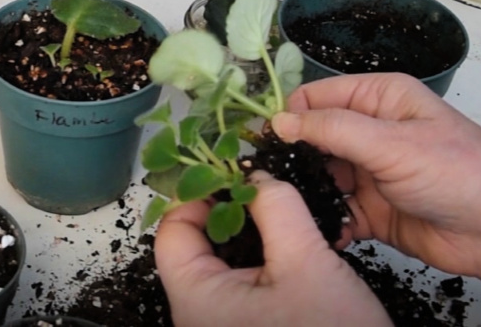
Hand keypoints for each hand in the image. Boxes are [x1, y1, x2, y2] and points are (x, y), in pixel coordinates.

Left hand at [155, 171, 392, 326]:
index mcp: (196, 299)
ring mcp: (220, 322)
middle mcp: (198, 313)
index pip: (172, 230)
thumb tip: (257, 175)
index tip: (230, 168)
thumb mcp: (307, 261)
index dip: (198, 192)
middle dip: (224, 205)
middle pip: (192, 242)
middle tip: (256, 181)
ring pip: (217, 259)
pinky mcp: (243, 325)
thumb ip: (278, 209)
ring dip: (243, 226)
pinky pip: (237, 277)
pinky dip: (255, 250)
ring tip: (271, 202)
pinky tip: (281, 234)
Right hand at [271, 73, 480, 299]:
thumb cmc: (458, 172)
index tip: (265, 142)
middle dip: (292, 158)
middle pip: (313, 138)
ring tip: (290, 208)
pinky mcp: (372, 209)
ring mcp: (369, 172)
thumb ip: (334, 130)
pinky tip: (322, 230)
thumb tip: (279, 121)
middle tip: (268, 180)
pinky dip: (327, 220)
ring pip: (320, 176)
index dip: (290, 116)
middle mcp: (370, 131)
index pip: (317, 97)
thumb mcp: (393, 143)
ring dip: (306, 192)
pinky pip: (336, 211)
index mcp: (378, 99)